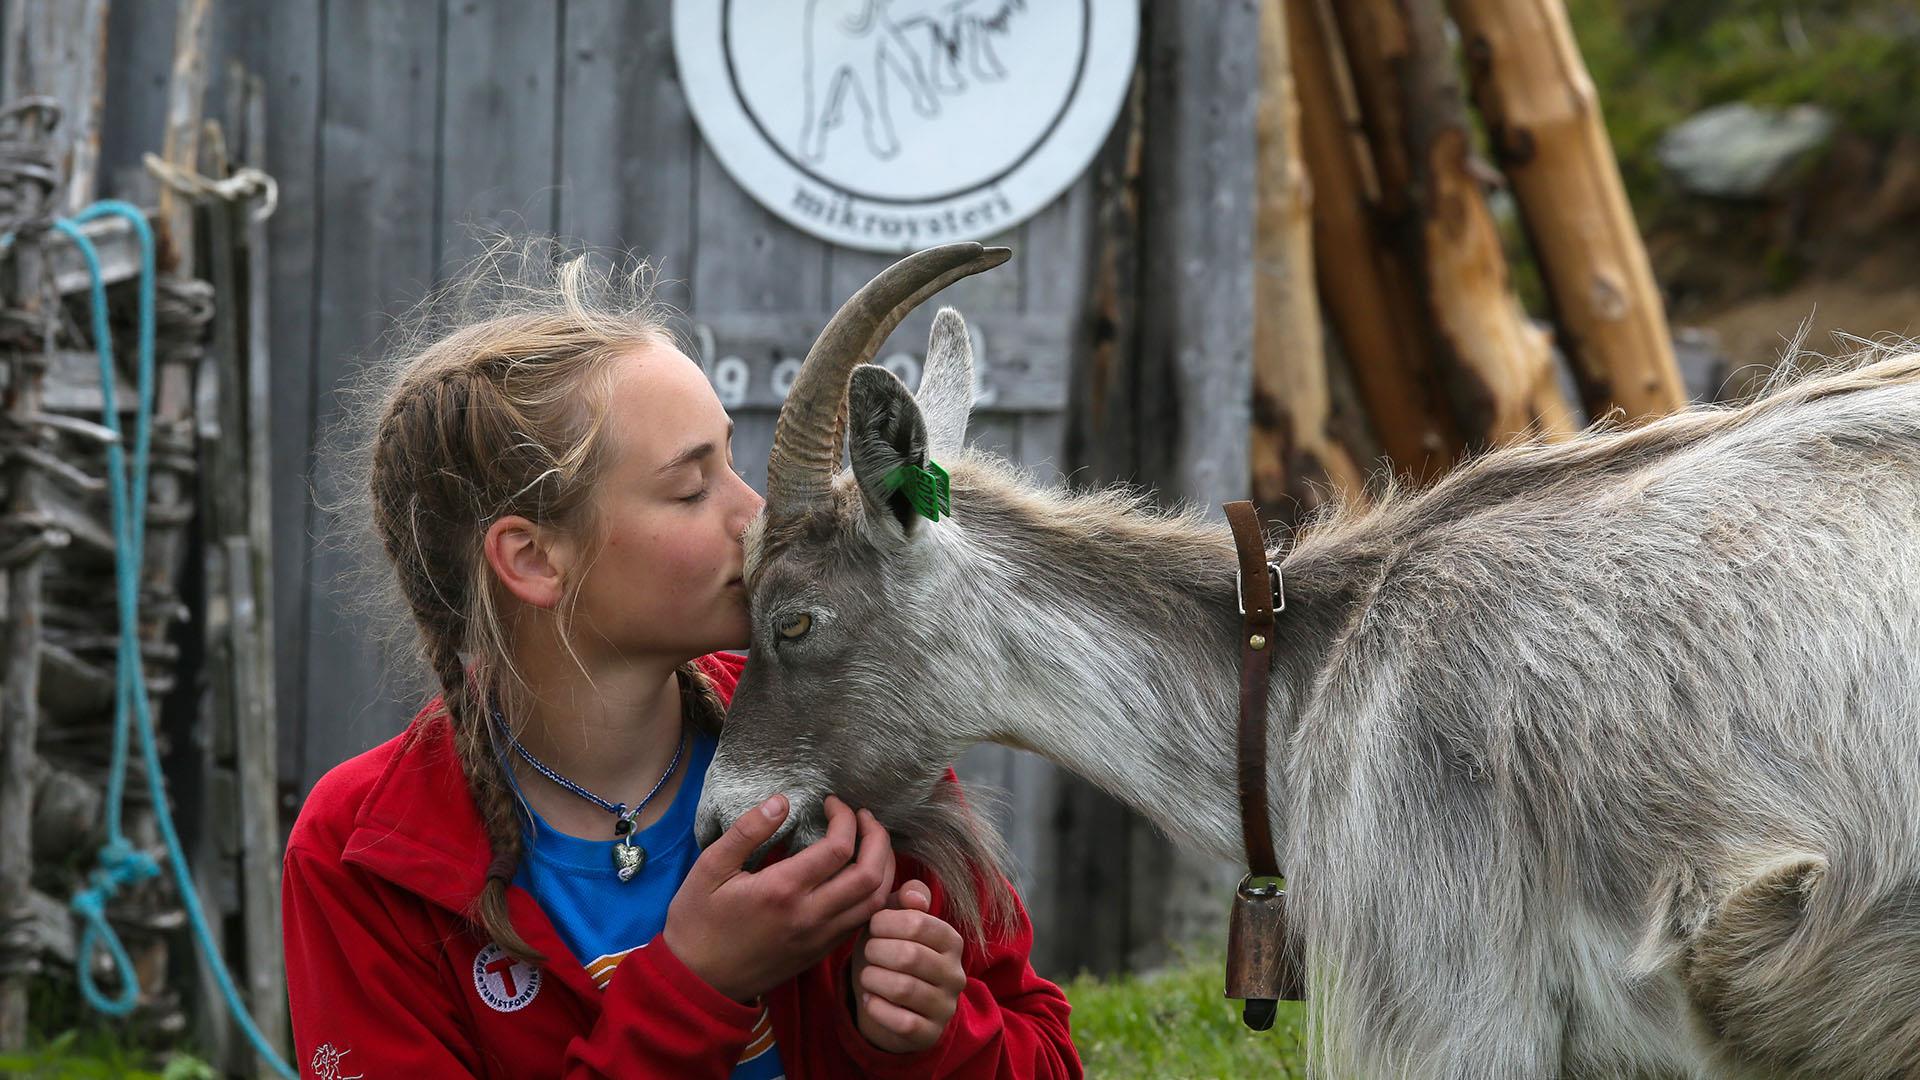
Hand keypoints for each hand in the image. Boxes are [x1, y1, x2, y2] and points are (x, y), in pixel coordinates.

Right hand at [665, 794, 894, 1001]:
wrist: (697, 982)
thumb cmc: (698, 921)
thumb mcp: (710, 868)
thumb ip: (747, 831)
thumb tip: (782, 800)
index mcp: (782, 890)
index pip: (839, 848)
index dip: (845, 817)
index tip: (832, 802)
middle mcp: (809, 916)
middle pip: (870, 875)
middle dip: (877, 838)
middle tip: (864, 817)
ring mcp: (819, 938)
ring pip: (875, 902)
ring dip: (883, 867)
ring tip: (871, 842)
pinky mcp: (820, 952)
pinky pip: (862, 922)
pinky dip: (874, 895)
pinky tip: (862, 875)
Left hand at [850, 879, 966, 1053]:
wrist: (892, 1004)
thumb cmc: (891, 953)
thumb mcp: (895, 923)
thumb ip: (904, 901)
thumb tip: (913, 895)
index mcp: (951, 941)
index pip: (918, 922)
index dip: (886, 921)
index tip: (872, 926)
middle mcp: (955, 973)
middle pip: (910, 956)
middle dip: (877, 951)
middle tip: (867, 952)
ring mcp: (945, 1006)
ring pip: (904, 989)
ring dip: (874, 979)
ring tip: (866, 975)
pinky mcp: (930, 1033)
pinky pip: (902, 1022)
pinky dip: (877, 1008)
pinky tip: (869, 999)